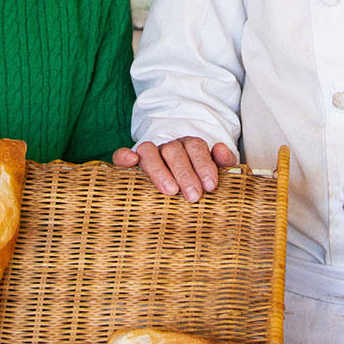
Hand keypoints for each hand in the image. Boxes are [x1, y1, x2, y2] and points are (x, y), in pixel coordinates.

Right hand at [113, 138, 236, 202]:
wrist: (177, 192)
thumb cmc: (198, 185)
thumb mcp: (214, 174)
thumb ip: (222, 163)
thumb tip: (220, 150)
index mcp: (189, 147)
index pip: (196, 147)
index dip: (203, 164)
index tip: (210, 186)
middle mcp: (168, 148)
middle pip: (174, 150)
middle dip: (185, 173)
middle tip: (194, 196)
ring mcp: (149, 154)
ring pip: (149, 150)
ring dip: (159, 169)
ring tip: (170, 190)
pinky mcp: (129, 163)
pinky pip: (121, 155)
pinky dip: (124, 156)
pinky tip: (131, 162)